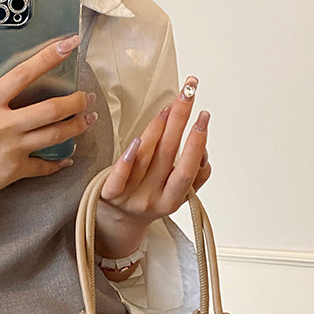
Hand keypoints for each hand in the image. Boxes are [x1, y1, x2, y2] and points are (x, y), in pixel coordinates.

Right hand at [0, 34, 96, 208]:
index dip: (49, 56)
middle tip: (87, 98)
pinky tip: (69, 157)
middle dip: (76, 102)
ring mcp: (11, 149)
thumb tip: (27, 80)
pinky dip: (60, 162)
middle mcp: (3, 124)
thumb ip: (0, 96)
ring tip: (89, 119)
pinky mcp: (15, 171)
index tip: (70, 43)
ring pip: (55, 135)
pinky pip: (45, 166)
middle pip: (50, 109)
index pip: (24, 73)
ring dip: (77, 126)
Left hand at [98, 76, 211, 231]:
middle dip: (180, 120)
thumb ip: (194, 176)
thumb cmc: (150, 199)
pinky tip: (136, 140)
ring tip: (170, 105)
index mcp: (172, 199)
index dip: (196, 143)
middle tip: (189, 92)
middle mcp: (152, 198)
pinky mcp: (109, 193)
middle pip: (167, 155)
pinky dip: (127, 160)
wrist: (119, 221)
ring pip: (146, 157)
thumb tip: (203, 152)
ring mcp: (130, 196)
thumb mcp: (176, 193)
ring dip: (158, 128)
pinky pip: (118, 177)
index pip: (187, 170)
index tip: (203, 116)